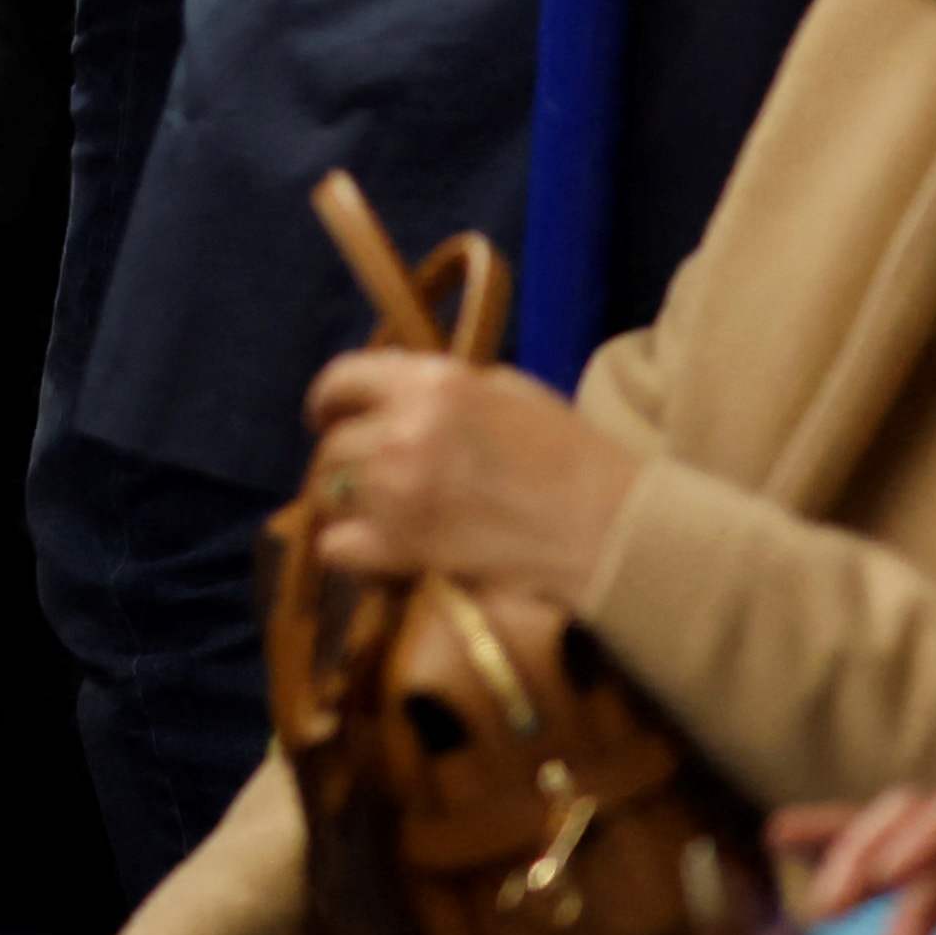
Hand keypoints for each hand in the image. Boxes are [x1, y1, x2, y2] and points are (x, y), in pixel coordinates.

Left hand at [301, 347, 641, 598]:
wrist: (607, 529)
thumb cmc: (571, 456)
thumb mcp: (509, 392)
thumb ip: (443, 391)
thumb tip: (398, 398)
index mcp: (432, 383)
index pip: (343, 379)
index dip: (329, 401)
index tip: (329, 416)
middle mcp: (402, 429)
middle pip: (333, 445)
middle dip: (343, 461)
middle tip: (365, 479)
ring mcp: (395, 491)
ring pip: (328, 493)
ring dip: (348, 506)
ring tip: (378, 517)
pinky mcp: (400, 547)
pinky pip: (336, 547)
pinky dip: (351, 553)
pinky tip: (380, 554)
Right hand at [776, 778, 935, 934]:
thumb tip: (933, 885)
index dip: (927, 833)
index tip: (887, 879)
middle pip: (929, 808)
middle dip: (871, 850)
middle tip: (831, 909)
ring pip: (909, 828)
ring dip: (854, 860)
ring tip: (814, 902)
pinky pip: (912, 855)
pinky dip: (862, 859)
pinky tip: (795, 847)